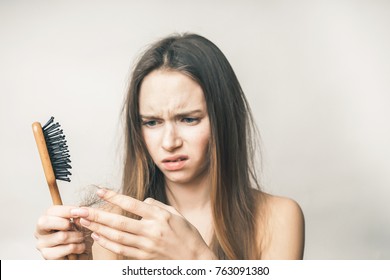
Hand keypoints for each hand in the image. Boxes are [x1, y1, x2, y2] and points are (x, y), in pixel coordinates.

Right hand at [35, 205, 92, 259]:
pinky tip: (80, 247)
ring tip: (81, 238)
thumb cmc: (76, 236)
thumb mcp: (78, 223)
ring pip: (62, 236)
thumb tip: (78, 212)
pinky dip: (78, 247)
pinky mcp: (48, 256)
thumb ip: (77, 216)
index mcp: (46, 219)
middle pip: (45, 222)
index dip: (66, 210)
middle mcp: (40, 231)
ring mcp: (42, 244)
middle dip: (66, 223)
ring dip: (77, 236)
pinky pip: (67, 248)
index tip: (79, 211)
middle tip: (76, 228)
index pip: (51, 211)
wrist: (79, 255)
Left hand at [74, 188, 215, 258]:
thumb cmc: (186, 234)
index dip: (114, 197)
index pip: (132, 204)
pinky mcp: (144, 257)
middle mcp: (152, 231)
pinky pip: (121, 250)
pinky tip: (97, 237)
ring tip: (84, 222)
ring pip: (117, 236)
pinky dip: (107, 243)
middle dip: (97, 215)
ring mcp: (147, 246)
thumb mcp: (175, 214)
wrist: (195, 259)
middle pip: (119, 222)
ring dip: (98, 229)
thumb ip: (156, 206)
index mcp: (160, 216)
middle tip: (80, 210)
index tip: (100, 191)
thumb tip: (140, 201)